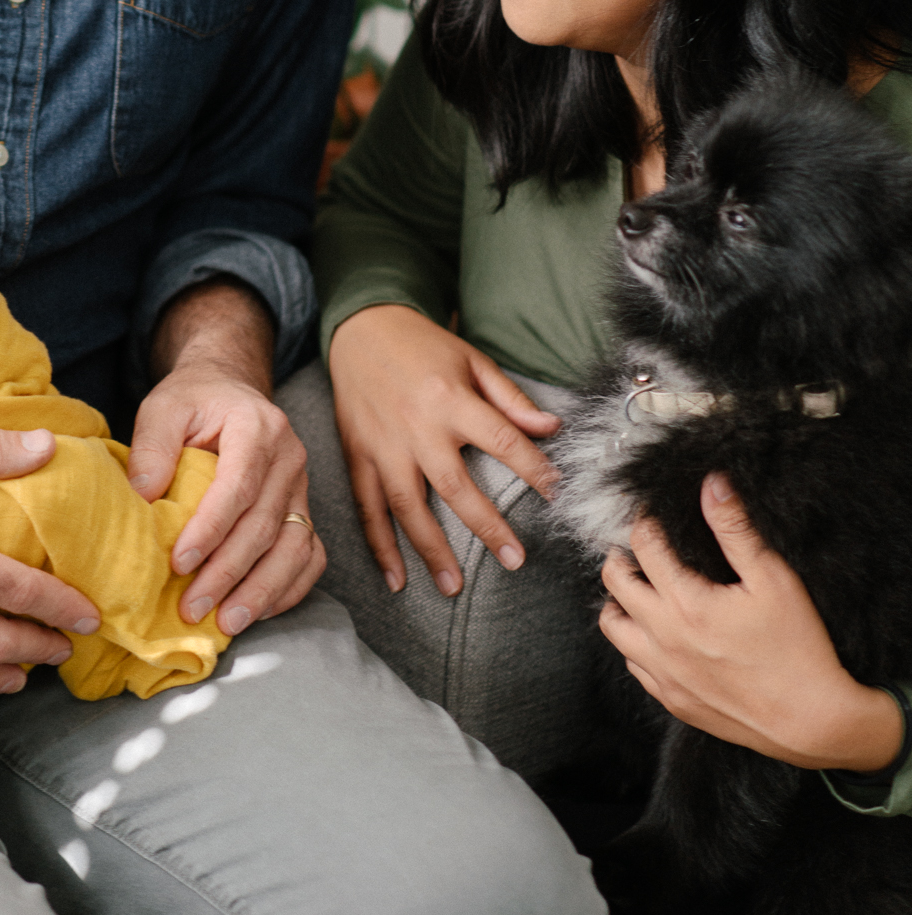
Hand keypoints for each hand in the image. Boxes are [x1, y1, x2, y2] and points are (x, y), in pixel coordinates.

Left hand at [126, 281, 323, 637]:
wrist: (228, 389)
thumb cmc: (193, 401)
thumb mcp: (164, 407)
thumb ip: (152, 445)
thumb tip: (142, 495)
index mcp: (257, 427)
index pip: (239, 486)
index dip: (211, 529)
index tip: (180, 563)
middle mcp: (289, 457)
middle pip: (265, 525)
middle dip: (229, 573)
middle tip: (193, 608)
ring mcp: (301, 486)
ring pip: (294, 547)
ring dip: (261, 590)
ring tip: (227, 623)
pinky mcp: (304, 509)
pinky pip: (309, 556)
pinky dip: (288, 589)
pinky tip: (257, 611)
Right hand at [326, 304, 560, 596]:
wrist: (361, 328)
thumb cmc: (424, 345)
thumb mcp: (472, 361)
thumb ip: (510, 399)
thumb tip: (552, 429)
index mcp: (450, 398)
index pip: (501, 440)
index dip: (532, 468)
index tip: (556, 495)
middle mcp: (416, 426)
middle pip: (454, 485)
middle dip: (486, 526)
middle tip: (515, 560)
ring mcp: (383, 445)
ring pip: (407, 505)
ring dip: (430, 549)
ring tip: (453, 586)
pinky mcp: (358, 455)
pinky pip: (368, 506)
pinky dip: (379, 545)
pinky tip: (395, 577)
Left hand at [600, 475, 904, 773]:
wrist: (812, 719)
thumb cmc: (797, 648)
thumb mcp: (773, 579)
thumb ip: (736, 530)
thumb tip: (712, 485)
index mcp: (685, 605)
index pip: (644, 546)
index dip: (644, 521)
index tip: (649, 512)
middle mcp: (663, 640)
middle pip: (615, 583)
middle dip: (620, 556)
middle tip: (635, 546)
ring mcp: (663, 674)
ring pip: (612, 629)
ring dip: (618, 602)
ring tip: (638, 587)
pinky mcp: (673, 701)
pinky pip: (632, 665)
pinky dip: (634, 642)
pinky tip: (654, 632)